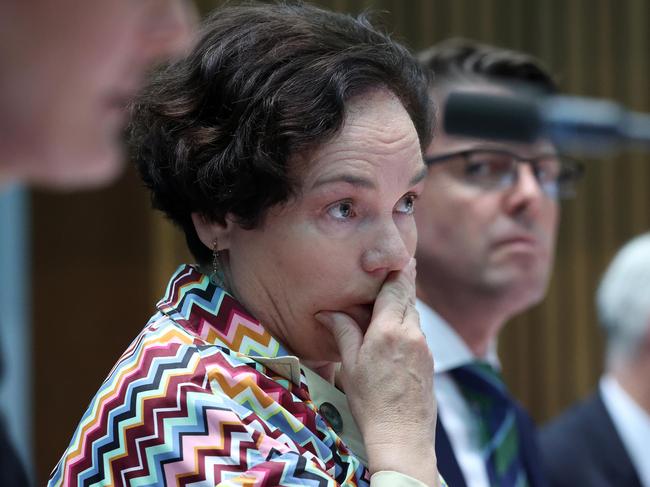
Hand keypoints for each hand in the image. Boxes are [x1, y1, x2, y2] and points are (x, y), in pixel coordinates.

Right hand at [315, 259, 438, 485]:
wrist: (403, 438)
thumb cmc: (370, 402)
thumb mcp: (350, 365)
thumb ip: (343, 332)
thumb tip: (328, 312)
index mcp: (389, 330)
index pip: (396, 289)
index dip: (398, 270)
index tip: (402, 254)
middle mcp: (412, 333)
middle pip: (409, 298)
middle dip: (404, 281)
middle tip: (404, 264)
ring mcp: (424, 347)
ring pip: (415, 315)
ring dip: (405, 304)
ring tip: (394, 297)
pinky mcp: (429, 361)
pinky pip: (418, 332)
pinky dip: (409, 323)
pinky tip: (397, 329)